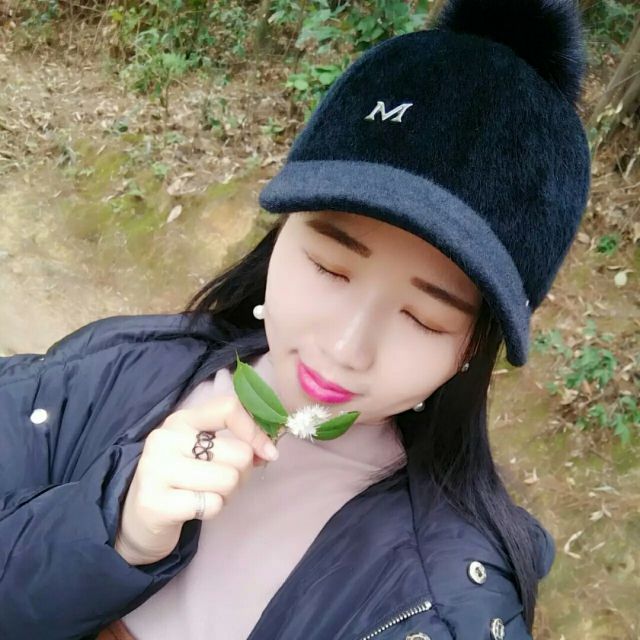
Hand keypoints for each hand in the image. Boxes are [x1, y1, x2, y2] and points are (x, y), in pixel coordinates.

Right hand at [114, 395, 278, 564]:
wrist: (136, 518)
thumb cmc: (181, 479)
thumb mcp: (202, 451)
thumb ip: (235, 442)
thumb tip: (269, 451)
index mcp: (182, 420)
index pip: (228, 408)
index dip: (255, 431)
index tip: (267, 452)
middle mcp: (166, 438)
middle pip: (239, 453)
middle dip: (241, 474)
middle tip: (221, 483)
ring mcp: (156, 469)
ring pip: (229, 480)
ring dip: (226, 494)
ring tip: (206, 494)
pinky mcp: (154, 502)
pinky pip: (211, 504)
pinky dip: (211, 510)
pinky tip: (193, 508)